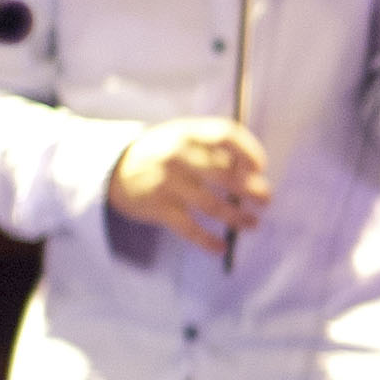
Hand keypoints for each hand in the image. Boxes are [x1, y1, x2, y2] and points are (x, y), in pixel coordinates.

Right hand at [109, 118, 270, 254]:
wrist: (113, 168)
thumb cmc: (163, 151)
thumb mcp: (183, 136)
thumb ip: (213, 147)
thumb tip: (253, 173)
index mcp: (188, 133)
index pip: (226, 135)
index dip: (249, 152)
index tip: (260, 168)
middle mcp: (178, 156)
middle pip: (224, 174)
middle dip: (251, 190)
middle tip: (265, 200)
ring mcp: (167, 183)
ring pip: (212, 205)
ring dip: (237, 217)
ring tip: (252, 223)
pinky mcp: (159, 208)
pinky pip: (189, 229)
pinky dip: (208, 241)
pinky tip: (222, 247)